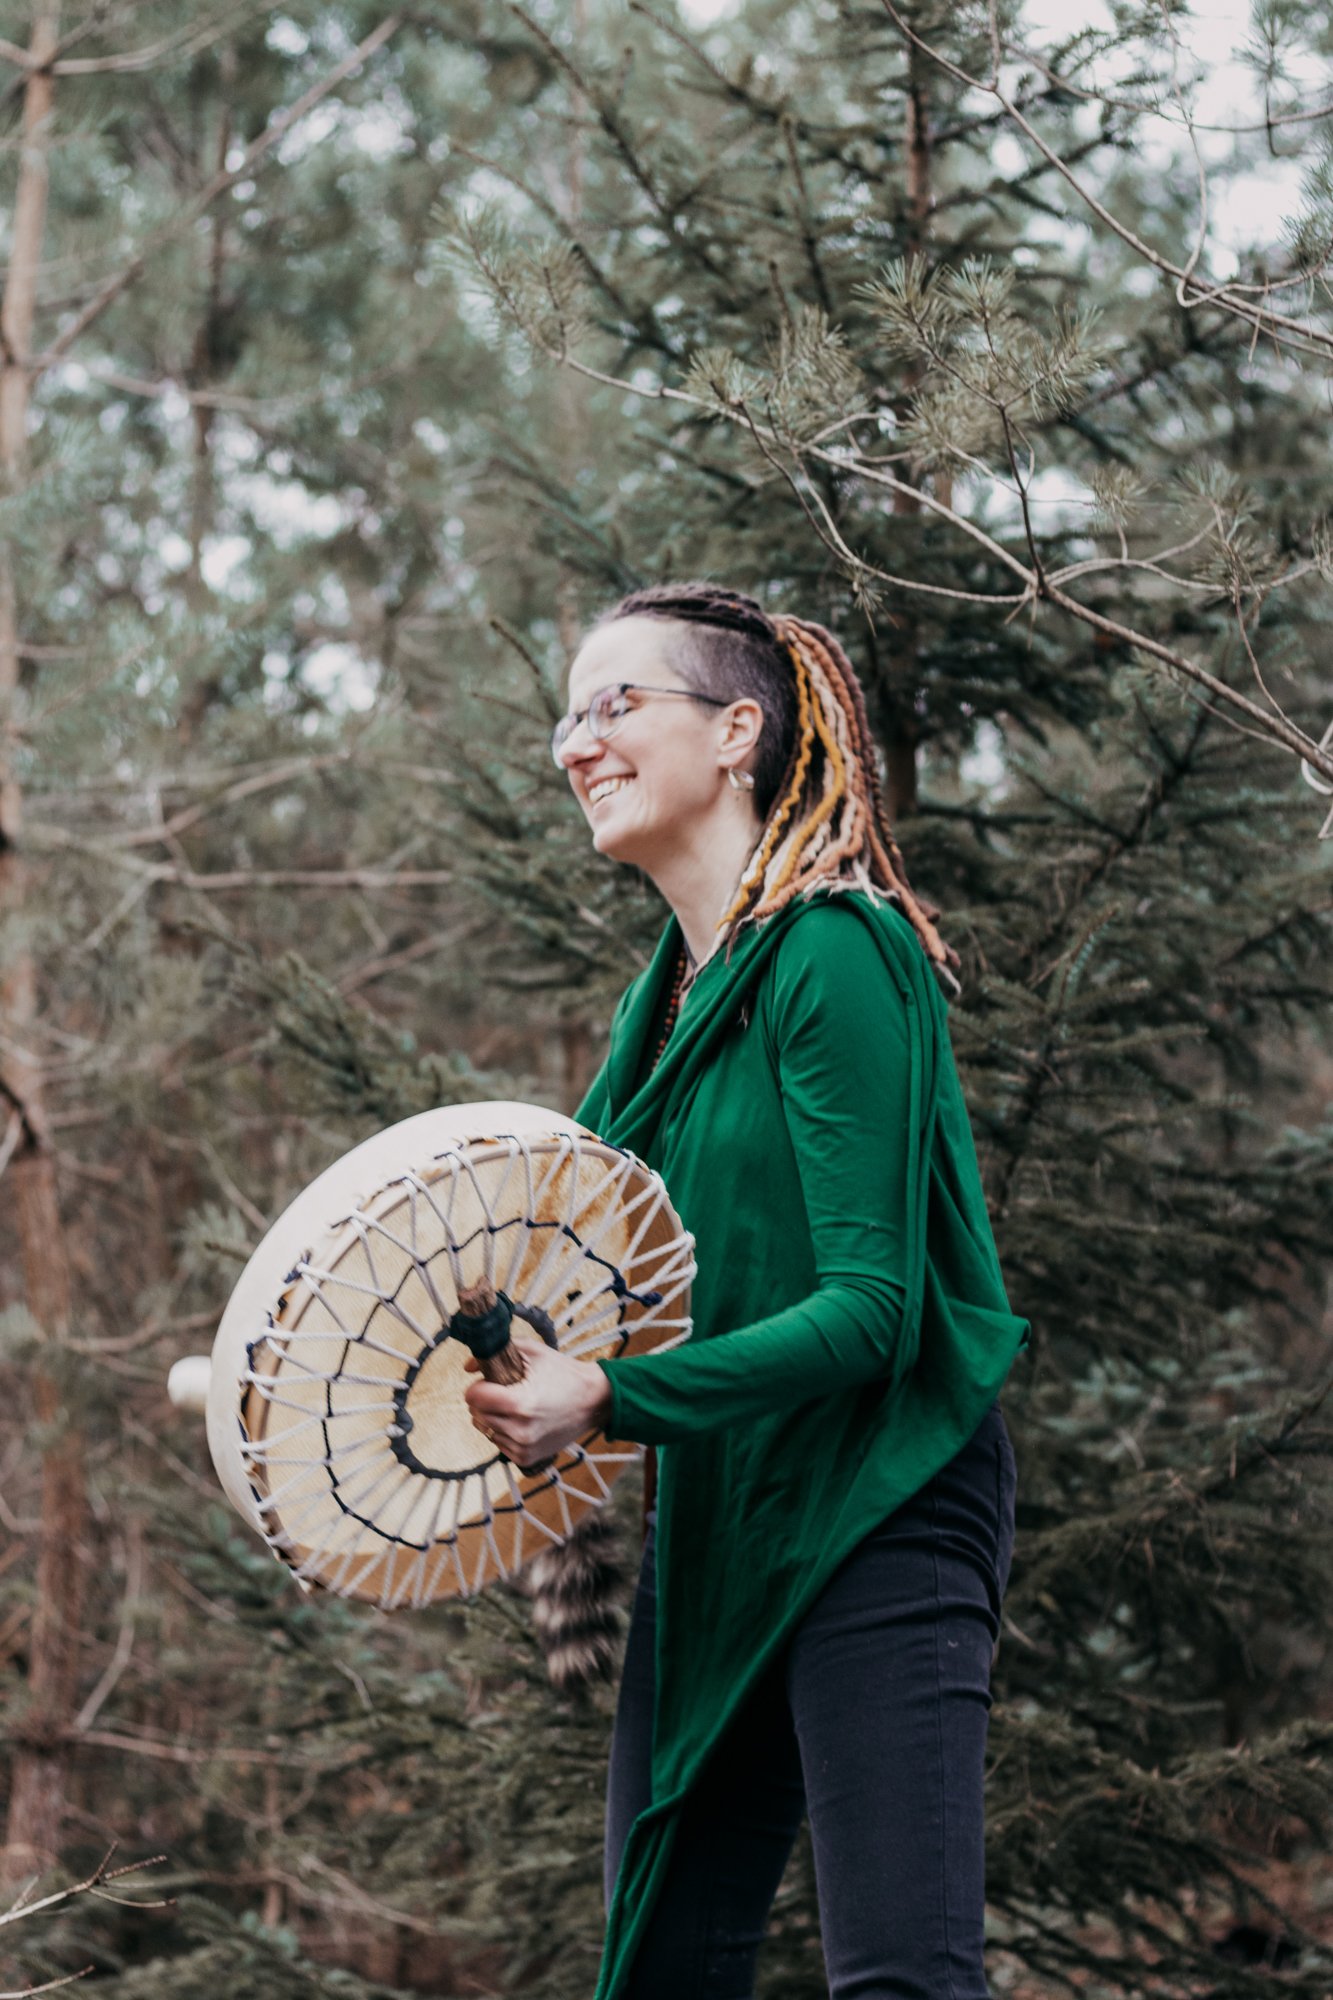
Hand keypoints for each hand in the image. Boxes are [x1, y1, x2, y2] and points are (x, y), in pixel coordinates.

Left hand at [463, 1326, 613, 1464]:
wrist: (593, 1401)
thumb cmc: (564, 1374)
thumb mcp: (533, 1353)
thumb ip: (498, 1352)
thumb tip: (468, 1366)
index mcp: (520, 1403)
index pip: (473, 1397)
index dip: (478, 1386)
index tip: (490, 1381)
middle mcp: (520, 1429)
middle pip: (477, 1413)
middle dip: (485, 1401)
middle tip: (505, 1392)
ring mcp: (523, 1447)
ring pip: (485, 1430)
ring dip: (493, 1417)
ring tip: (516, 1406)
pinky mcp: (527, 1458)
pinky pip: (498, 1444)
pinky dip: (504, 1432)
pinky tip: (522, 1421)